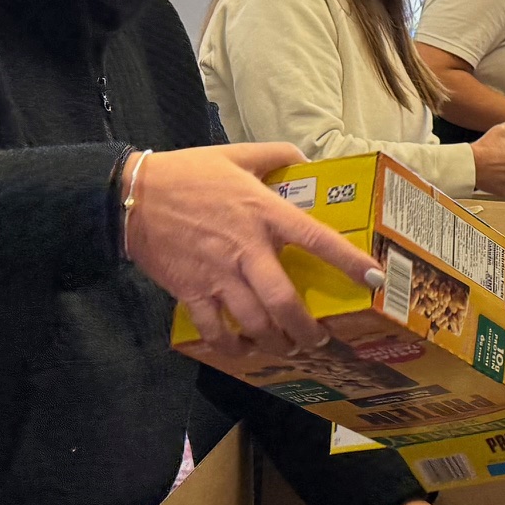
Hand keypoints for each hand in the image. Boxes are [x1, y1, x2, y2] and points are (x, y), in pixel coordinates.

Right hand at [127, 143, 380, 351]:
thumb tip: (306, 159)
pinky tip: (243, 350)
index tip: (374, 279)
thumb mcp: (236, 154)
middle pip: (284, 299)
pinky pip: (215, 329)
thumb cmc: (187, 173)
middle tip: (319, 340)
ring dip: (275, 341)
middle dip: (306, 328)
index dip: (348, 261)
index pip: (316, 239)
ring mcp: (218, 274)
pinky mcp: (191, 291)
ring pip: (254, 321)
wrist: (131, 196)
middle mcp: (246, 248)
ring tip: (288, 349)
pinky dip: (231, 346)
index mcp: (263, 212)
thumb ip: (275, 155)